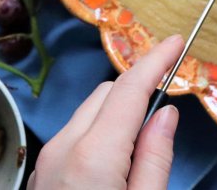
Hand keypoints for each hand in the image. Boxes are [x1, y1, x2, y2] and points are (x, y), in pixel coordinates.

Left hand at [28, 35, 183, 189]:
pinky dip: (99, 131)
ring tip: (140, 143)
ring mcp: (47, 160)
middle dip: (138, 88)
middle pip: (108, 93)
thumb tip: (166, 114)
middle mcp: (64, 148)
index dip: (156, 60)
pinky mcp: (41, 173)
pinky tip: (114, 161)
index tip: (175, 43)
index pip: (130, 88)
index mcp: (93, 156)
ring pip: (91, 110)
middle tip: (164, 106)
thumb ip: (156, 158)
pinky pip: (75, 133)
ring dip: (118, 111)